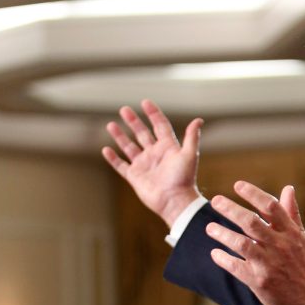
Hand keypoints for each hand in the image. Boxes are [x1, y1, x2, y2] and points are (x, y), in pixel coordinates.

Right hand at [102, 99, 203, 226]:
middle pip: (142, 134)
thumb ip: (192, 137)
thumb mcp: (189, 155)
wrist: (174, 201)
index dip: (153, 114)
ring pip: (129, 147)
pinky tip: (106, 150)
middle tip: (124, 109)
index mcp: (168, 147)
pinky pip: (121, 165)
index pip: (160, 126)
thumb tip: (199, 120)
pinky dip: (113, 158)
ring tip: (111, 125)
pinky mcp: (135, 177)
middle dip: (133, 122)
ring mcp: (144, 165)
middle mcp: (155, 154)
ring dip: (120, 136)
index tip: (145, 102)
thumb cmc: (183, 179)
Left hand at [206, 182, 304, 304]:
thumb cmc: (302, 263)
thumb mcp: (301, 237)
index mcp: (291, 233)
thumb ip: (291, 213)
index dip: (253, 194)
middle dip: (231, 210)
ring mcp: (269, 264)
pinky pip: (236, 267)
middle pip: (251, 222)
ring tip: (209, 228)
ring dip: (223, 234)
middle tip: (216, 201)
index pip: (271, 207)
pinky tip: (215, 253)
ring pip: (241, 244)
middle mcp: (280, 246)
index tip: (237, 185)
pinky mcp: (259, 282)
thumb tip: (288, 188)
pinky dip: (224, 259)